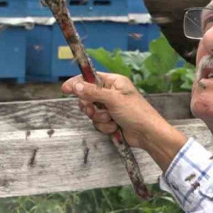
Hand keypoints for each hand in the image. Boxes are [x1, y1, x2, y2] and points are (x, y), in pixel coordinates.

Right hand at [61, 72, 186, 170]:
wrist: (147, 134)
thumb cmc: (136, 113)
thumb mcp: (113, 100)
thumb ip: (93, 92)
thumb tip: (76, 86)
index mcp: (114, 82)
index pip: (90, 78)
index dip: (77, 83)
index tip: (65, 89)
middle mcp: (110, 93)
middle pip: (87, 96)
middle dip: (89, 106)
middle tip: (92, 110)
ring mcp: (109, 107)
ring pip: (91, 112)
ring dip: (99, 118)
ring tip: (111, 120)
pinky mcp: (109, 120)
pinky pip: (97, 122)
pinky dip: (104, 126)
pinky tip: (115, 127)